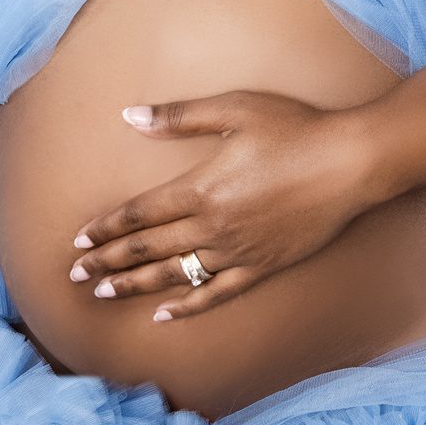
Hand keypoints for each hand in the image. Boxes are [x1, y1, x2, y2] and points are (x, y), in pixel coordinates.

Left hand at [67, 92, 385, 320]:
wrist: (349, 163)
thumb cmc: (293, 128)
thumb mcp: (234, 110)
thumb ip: (179, 117)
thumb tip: (131, 117)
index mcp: (200, 189)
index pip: (139, 214)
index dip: (107, 228)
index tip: (79, 241)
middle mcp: (212, 226)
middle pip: (148, 249)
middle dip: (109, 262)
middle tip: (76, 275)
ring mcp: (237, 252)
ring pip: (174, 275)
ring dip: (135, 285)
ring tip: (104, 294)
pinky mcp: (262, 267)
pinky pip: (216, 294)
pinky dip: (188, 306)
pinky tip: (165, 315)